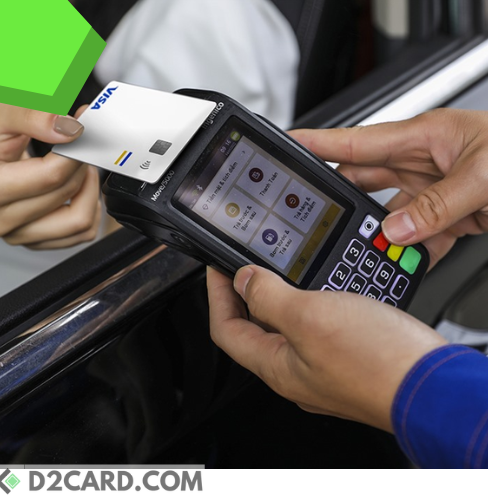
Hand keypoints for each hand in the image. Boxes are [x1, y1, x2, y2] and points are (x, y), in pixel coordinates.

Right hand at [0, 102, 100, 248]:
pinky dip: (89, 210)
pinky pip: (81, 234)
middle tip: (78, 145)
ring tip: (78, 168)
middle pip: (66, 193)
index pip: (51, 175)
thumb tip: (70, 129)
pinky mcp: (35, 242)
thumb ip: (33, 117)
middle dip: (80, 164)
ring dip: (89, 190)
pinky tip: (77, 190)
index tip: (84, 133)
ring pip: (80, 221)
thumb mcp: (0, 114)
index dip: (76, 151)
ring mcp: (18, 234)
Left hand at [207, 265, 445, 431]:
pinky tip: (320, 284)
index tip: (217, 268)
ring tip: (281, 266)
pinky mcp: (344, 355)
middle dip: (247, 293)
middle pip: (254, 327)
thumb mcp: (310, 318)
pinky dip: (310, 301)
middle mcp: (294, 369)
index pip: (226, 329)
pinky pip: (315, 325)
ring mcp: (320, 364)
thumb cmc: (376, 362)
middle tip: (248, 263)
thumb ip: (269, 297)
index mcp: (275, 365)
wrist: (432, 384)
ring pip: (286, 324)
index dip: (217, 295)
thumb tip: (243, 281)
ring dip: (280, 293)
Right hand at [290, 109, 487, 267]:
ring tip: (377, 252)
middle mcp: (422, 161)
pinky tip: (411, 263)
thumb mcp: (485, 173)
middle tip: (324, 221)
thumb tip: (397, 230)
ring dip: (383, 236)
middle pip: (365, 181)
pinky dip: (414, 252)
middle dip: (344, 201)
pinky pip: (420, 235)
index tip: (287, 148)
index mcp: (423, 137)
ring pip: (391, 215)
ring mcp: (434, 189)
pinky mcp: (450, 213)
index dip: (317, 144)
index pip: (355, 140)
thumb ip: (437, 205)